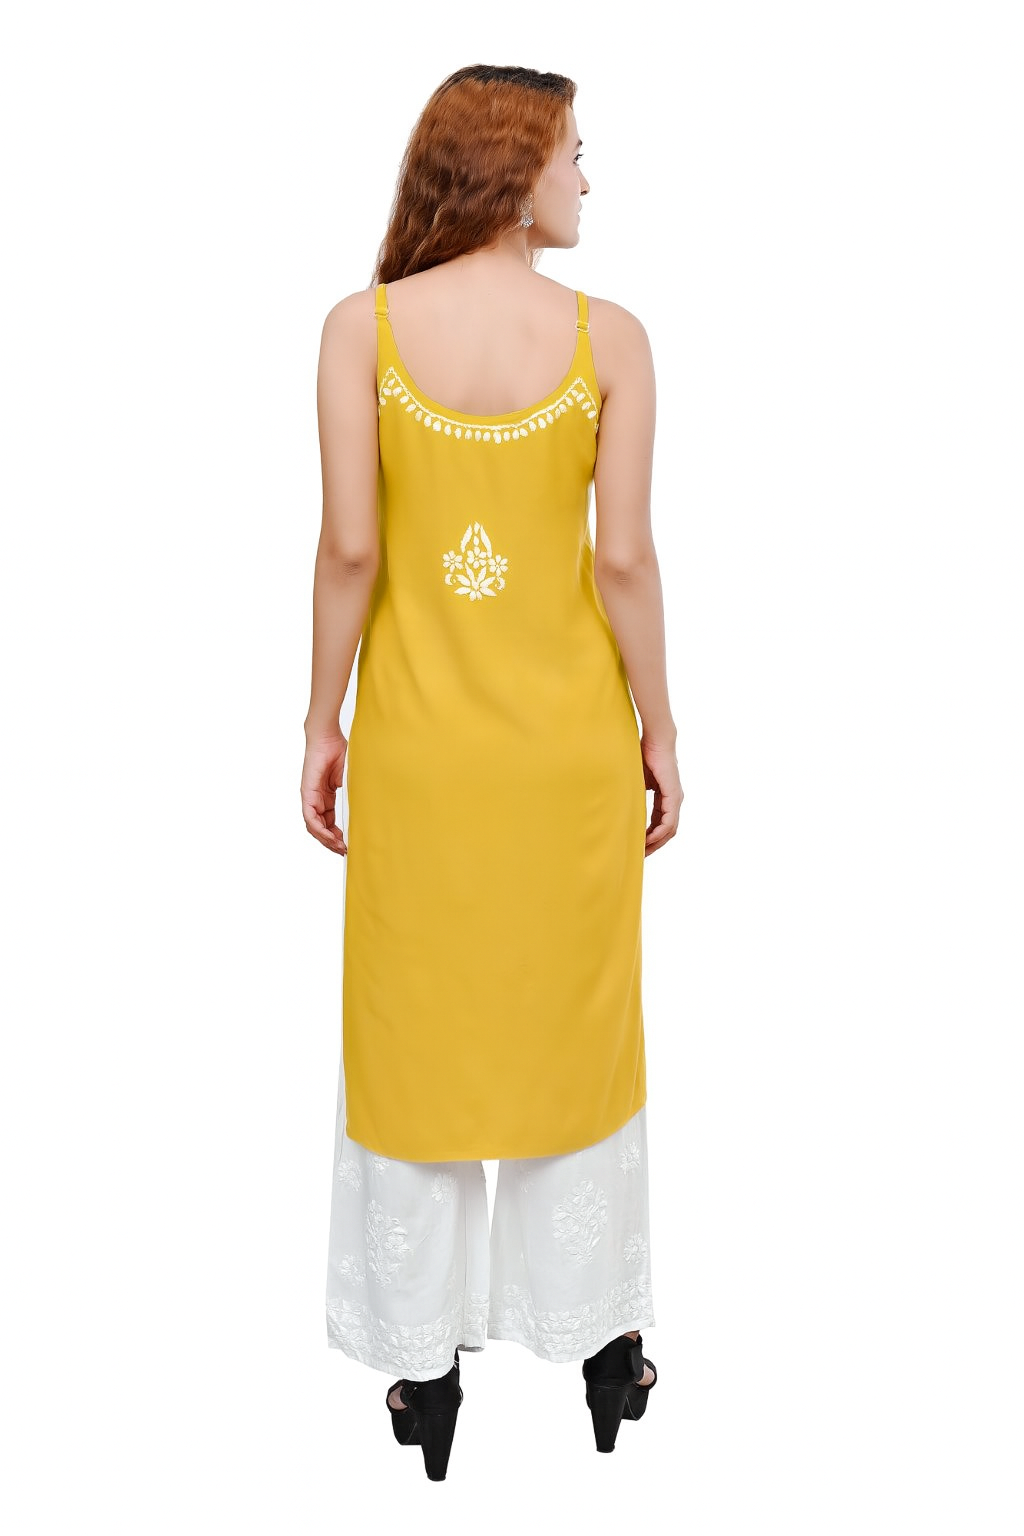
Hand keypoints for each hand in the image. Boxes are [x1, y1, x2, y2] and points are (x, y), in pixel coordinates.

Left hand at [301, 729, 348, 854]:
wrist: (327, 737)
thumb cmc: (339, 752)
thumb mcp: (351, 780)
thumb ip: (354, 795)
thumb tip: (366, 810)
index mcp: (326, 797)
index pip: (329, 823)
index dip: (337, 836)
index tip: (348, 845)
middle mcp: (316, 800)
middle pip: (321, 828)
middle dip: (332, 842)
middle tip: (345, 851)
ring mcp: (310, 797)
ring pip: (314, 827)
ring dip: (326, 840)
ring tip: (339, 847)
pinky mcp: (307, 794)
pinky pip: (310, 818)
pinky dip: (320, 829)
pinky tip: (330, 837)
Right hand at [640, 733, 682, 855]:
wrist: (656, 740)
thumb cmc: (644, 755)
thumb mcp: (636, 780)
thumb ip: (633, 794)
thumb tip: (619, 803)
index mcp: (666, 798)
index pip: (660, 824)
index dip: (649, 837)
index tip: (637, 847)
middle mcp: (674, 801)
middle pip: (667, 832)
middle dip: (653, 846)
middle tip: (639, 857)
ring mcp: (675, 799)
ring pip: (669, 830)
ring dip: (656, 843)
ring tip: (642, 852)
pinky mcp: (673, 796)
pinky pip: (668, 821)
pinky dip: (658, 833)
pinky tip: (647, 839)